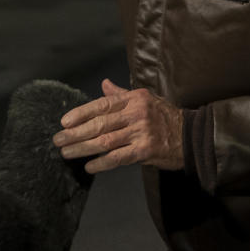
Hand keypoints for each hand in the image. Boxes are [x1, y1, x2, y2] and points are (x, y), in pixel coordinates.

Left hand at [52, 79, 184, 173]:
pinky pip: (119, 158)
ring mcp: (141, 133)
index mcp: (133, 99)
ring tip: (67, 153)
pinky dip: (102, 163)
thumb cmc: (164, 116)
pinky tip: (89, 166)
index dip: (81, 113)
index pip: (101, 105)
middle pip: (100, 124)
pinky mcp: (146, 151)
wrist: (191, 136)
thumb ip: (121, 94)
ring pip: (106, 141)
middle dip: (76, 133)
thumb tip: (104, 84)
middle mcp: (136, 114)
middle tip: (58, 140)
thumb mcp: (145, 99)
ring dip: (83, 148)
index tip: (64, 122)